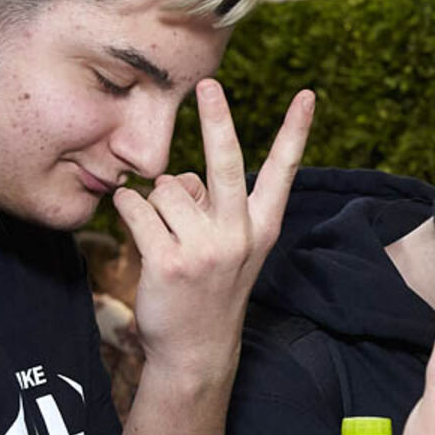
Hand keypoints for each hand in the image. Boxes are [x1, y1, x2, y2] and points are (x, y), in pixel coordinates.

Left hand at [112, 81, 313, 382]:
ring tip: (164, 235)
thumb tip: (179, 179)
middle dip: (217, 120)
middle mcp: (239, 234)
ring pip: (166, 187)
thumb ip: (213, 206)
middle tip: (209, 84)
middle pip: (228, 163)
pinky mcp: (169, 260)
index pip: (284, 171)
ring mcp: (205, 248)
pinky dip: (128, 212)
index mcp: (262, 227)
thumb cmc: (210, 289)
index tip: (307, 95)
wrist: (195, 349)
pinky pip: (136, 207)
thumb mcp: (230, 248)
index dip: (295, 131)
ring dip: (155, 202)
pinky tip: (140, 236)